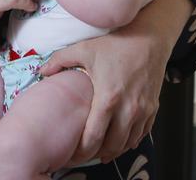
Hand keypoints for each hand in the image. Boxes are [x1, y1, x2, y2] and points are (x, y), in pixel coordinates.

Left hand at [38, 0, 191, 164]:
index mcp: (108, 98)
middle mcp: (128, 109)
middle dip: (97, 154)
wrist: (149, 38)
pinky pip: (142, 134)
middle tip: (84, 156)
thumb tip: (42, 71)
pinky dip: (130, 141)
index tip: (72, 154)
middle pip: (112, 145)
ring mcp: (143, 110)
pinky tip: (120, 141)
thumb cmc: (116, 44)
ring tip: (101, 152)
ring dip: (115, 150)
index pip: (94, 136)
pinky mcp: (153, 108)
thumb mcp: (84, 49)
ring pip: (128, 143)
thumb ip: (60, 60)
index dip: (82, 151)